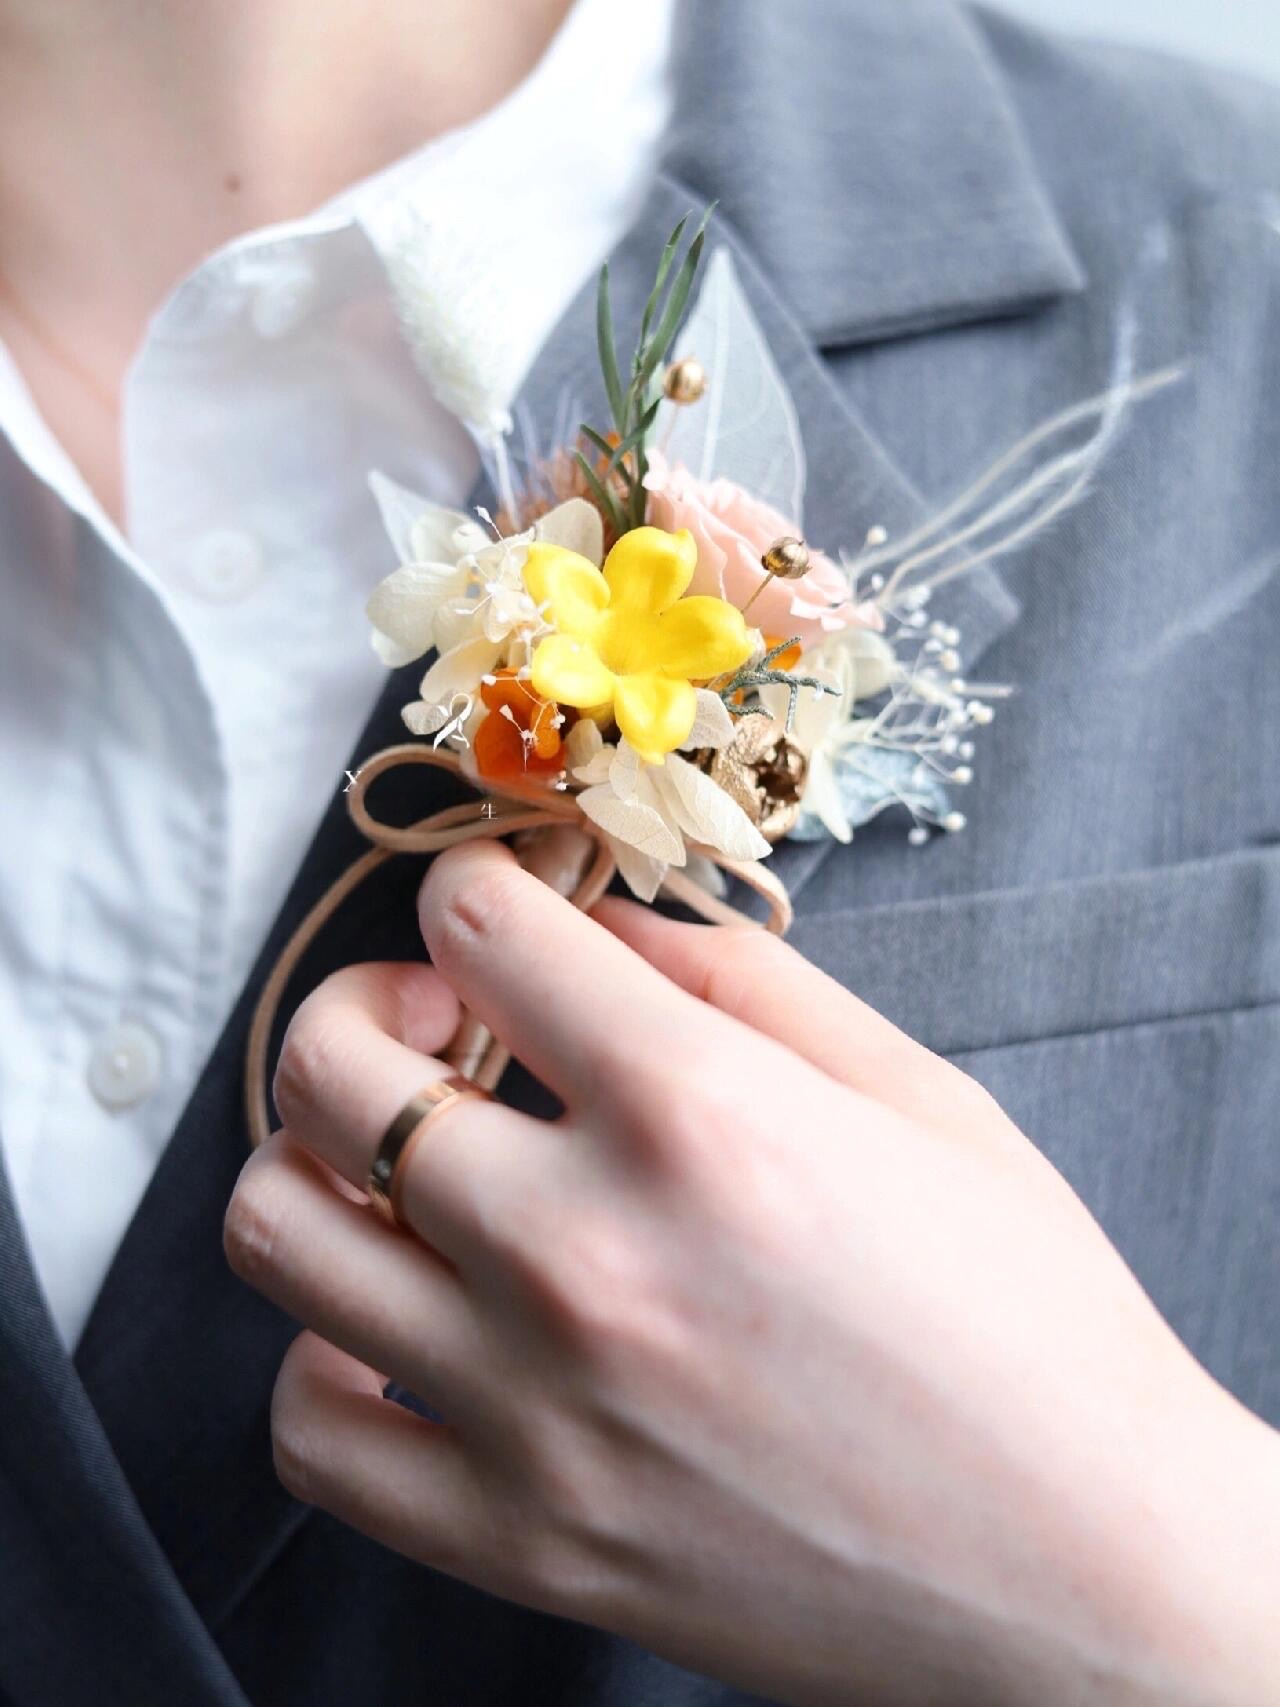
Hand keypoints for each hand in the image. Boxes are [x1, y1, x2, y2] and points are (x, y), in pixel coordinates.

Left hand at [225, 840, 1279, 1706]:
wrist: (1084, 1574)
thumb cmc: (1026, 1320)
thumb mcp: (914, 1094)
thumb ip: (737, 978)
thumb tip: (597, 925)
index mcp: (700, 1114)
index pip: (476, 928)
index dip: (474, 890)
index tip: (499, 923)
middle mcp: (586, 1254)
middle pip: (328, 1064)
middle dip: (366, 1002)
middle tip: (439, 1026)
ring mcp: (531, 1413)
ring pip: (278, 1230)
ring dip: (316, 1159)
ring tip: (405, 1166)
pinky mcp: (516, 1543)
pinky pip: (310, 1430)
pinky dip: (326, 1354)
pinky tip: (407, 1324)